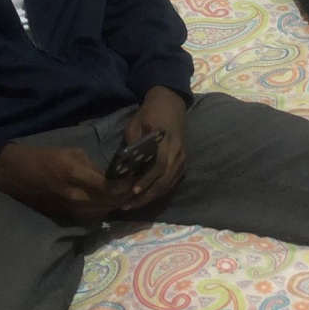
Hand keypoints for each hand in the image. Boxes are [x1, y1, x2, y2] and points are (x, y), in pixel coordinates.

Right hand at [0, 143, 135, 221]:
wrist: (16, 173)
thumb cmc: (43, 157)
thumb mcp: (71, 152)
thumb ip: (92, 166)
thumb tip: (109, 176)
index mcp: (75, 175)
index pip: (109, 186)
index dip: (125, 185)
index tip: (135, 179)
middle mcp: (75, 196)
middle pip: (109, 203)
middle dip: (125, 197)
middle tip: (135, 188)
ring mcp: (70, 210)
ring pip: (102, 213)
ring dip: (115, 206)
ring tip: (125, 197)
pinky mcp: (65, 217)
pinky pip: (91, 217)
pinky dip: (103, 211)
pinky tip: (109, 204)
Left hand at [121, 86, 186, 209]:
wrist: (171, 104)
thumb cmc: (149, 113)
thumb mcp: (135, 122)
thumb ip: (131, 142)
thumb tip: (125, 165)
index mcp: (166, 140)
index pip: (159, 165)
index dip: (147, 179)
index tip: (133, 190)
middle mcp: (178, 152)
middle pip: (165, 180)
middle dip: (147, 195)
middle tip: (128, 205)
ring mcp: (183, 158)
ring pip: (169, 184)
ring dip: (152, 196)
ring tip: (134, 204)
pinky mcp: (184, 162)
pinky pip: (173, 181)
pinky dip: (160, 191)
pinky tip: (146, 196)